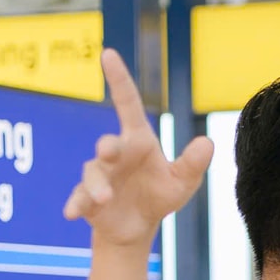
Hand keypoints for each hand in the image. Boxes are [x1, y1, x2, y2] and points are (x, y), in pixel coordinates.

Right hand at [64, 48, 213, 248]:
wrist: (137, 226)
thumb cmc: (159, 195)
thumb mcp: (182, 182)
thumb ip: (193, 164)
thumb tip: (208, 143)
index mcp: (138, 141)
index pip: (128, 104)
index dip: (119, 79)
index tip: (109, 53)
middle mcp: (115, 154)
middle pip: (108, 143)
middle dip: (107, 146)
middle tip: (108, 151)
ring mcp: (99, 175)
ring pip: (93, 174)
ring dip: (96, 185)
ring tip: (104, 199)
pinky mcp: (87, 198)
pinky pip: (78, 198)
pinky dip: (75, 203)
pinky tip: (72, 213)